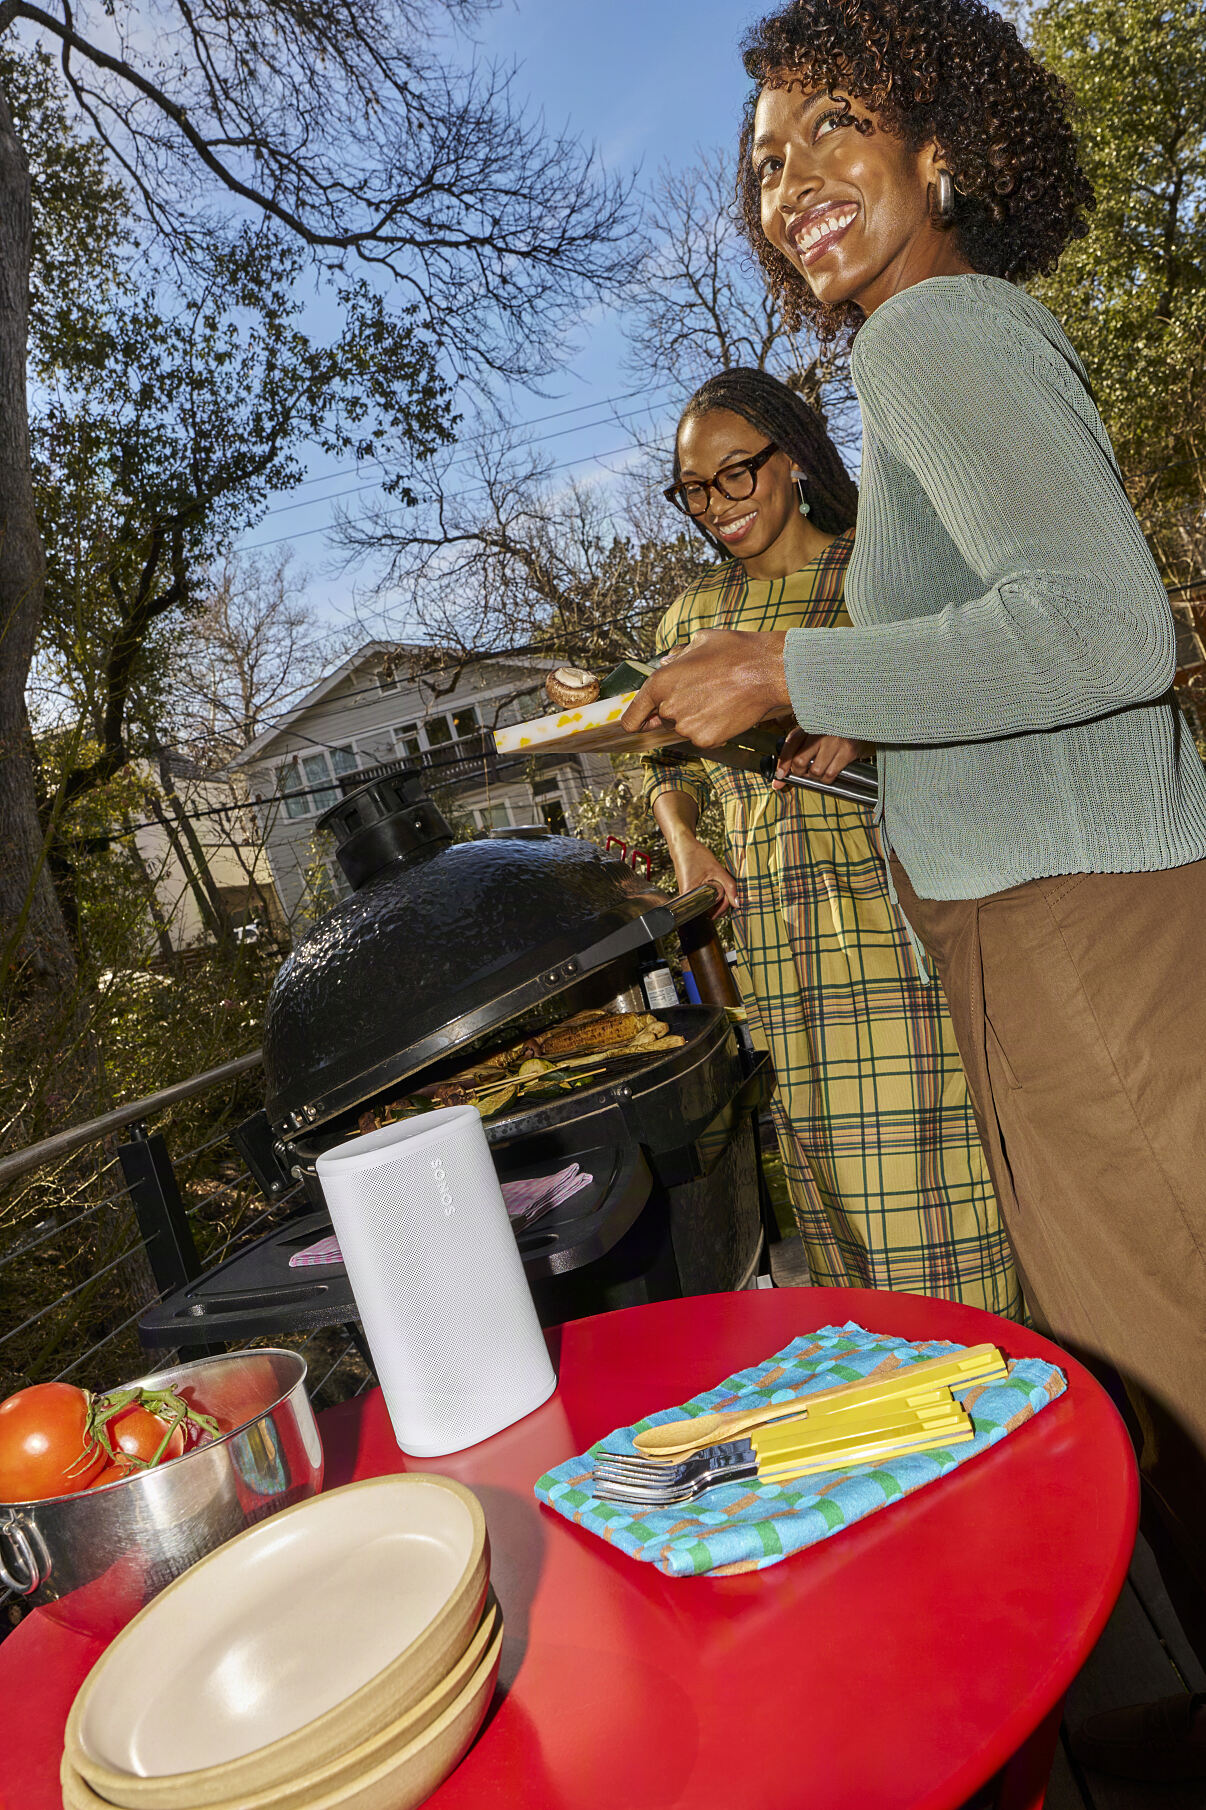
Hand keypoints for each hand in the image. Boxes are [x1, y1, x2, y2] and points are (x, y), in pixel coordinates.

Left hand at [622, 629, 789, 747]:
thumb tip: (668, 662)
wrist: (767, 671)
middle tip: (701, 692)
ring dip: (695, 718)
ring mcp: (687, 727)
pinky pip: (702, 736)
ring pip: (684, 727)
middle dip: (676, 709)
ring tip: (718, 698)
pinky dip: (711, 728)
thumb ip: (677, 656)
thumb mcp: (699, 641)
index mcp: (659, 684)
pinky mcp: (707, 740)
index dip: (635, 720)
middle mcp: (668, 709)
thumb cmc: (735, 651)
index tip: (639, 723)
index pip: (632, 717)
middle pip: (663, 719)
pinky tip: (726, 710)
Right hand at [669, 836, 739, 916]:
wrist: (683, 846)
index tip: (730, 895)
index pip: (711, 911)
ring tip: (717, 881)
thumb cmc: (696, 855)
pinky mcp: (691, 893)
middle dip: (722, 901)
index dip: (724, 904)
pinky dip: (713, 892)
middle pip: (710, 910)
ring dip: (718, 896)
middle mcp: (687, 900)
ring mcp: (689, 898)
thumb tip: (738, 904)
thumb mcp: (717, 870)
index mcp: (690, 897)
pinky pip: (705, 899)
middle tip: (723, 885)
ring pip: (709, 905)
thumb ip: (730, 886)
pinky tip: (714, 882)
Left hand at [773, 729, 869, 791]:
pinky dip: (827, 779)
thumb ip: (792, 754)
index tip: (780, 775)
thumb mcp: (811, 734)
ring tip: (817, 770)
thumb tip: (777, 782)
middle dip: (799, 772)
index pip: (790, 744)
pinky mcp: (848, 751)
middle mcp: (821, 730)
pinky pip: (830, 774)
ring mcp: (835, 741)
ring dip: (814, 776)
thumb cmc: (832, 729)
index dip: (783, 763)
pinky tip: (828, 771)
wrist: (861, 719)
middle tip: (803, 771)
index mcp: (809, 722)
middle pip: (800, 761)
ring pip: (815, 771)